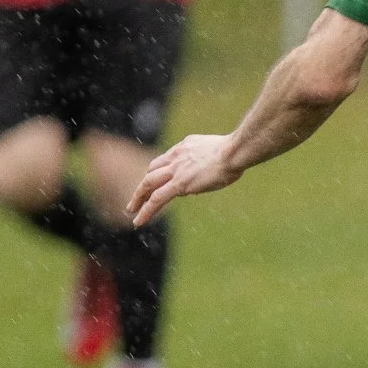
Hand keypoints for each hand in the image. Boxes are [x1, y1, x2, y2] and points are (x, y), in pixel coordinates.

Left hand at [127, 133, 241, 225]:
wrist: (234, 152)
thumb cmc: (236, 152)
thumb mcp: (218, 151)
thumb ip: (207, 159)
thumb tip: (206, 172)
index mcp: (185, 147)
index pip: (166, 160)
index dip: (160, 171)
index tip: (158, 181)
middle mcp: (176, 156)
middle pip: (152, 170)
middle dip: (143, 185)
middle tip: (136, 197)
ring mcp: (176, 170)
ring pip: (149, 184)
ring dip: (138, 198)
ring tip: (131, 211)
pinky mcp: (179, 184)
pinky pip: (157, 199)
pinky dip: (146, 210)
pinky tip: (139, 221)